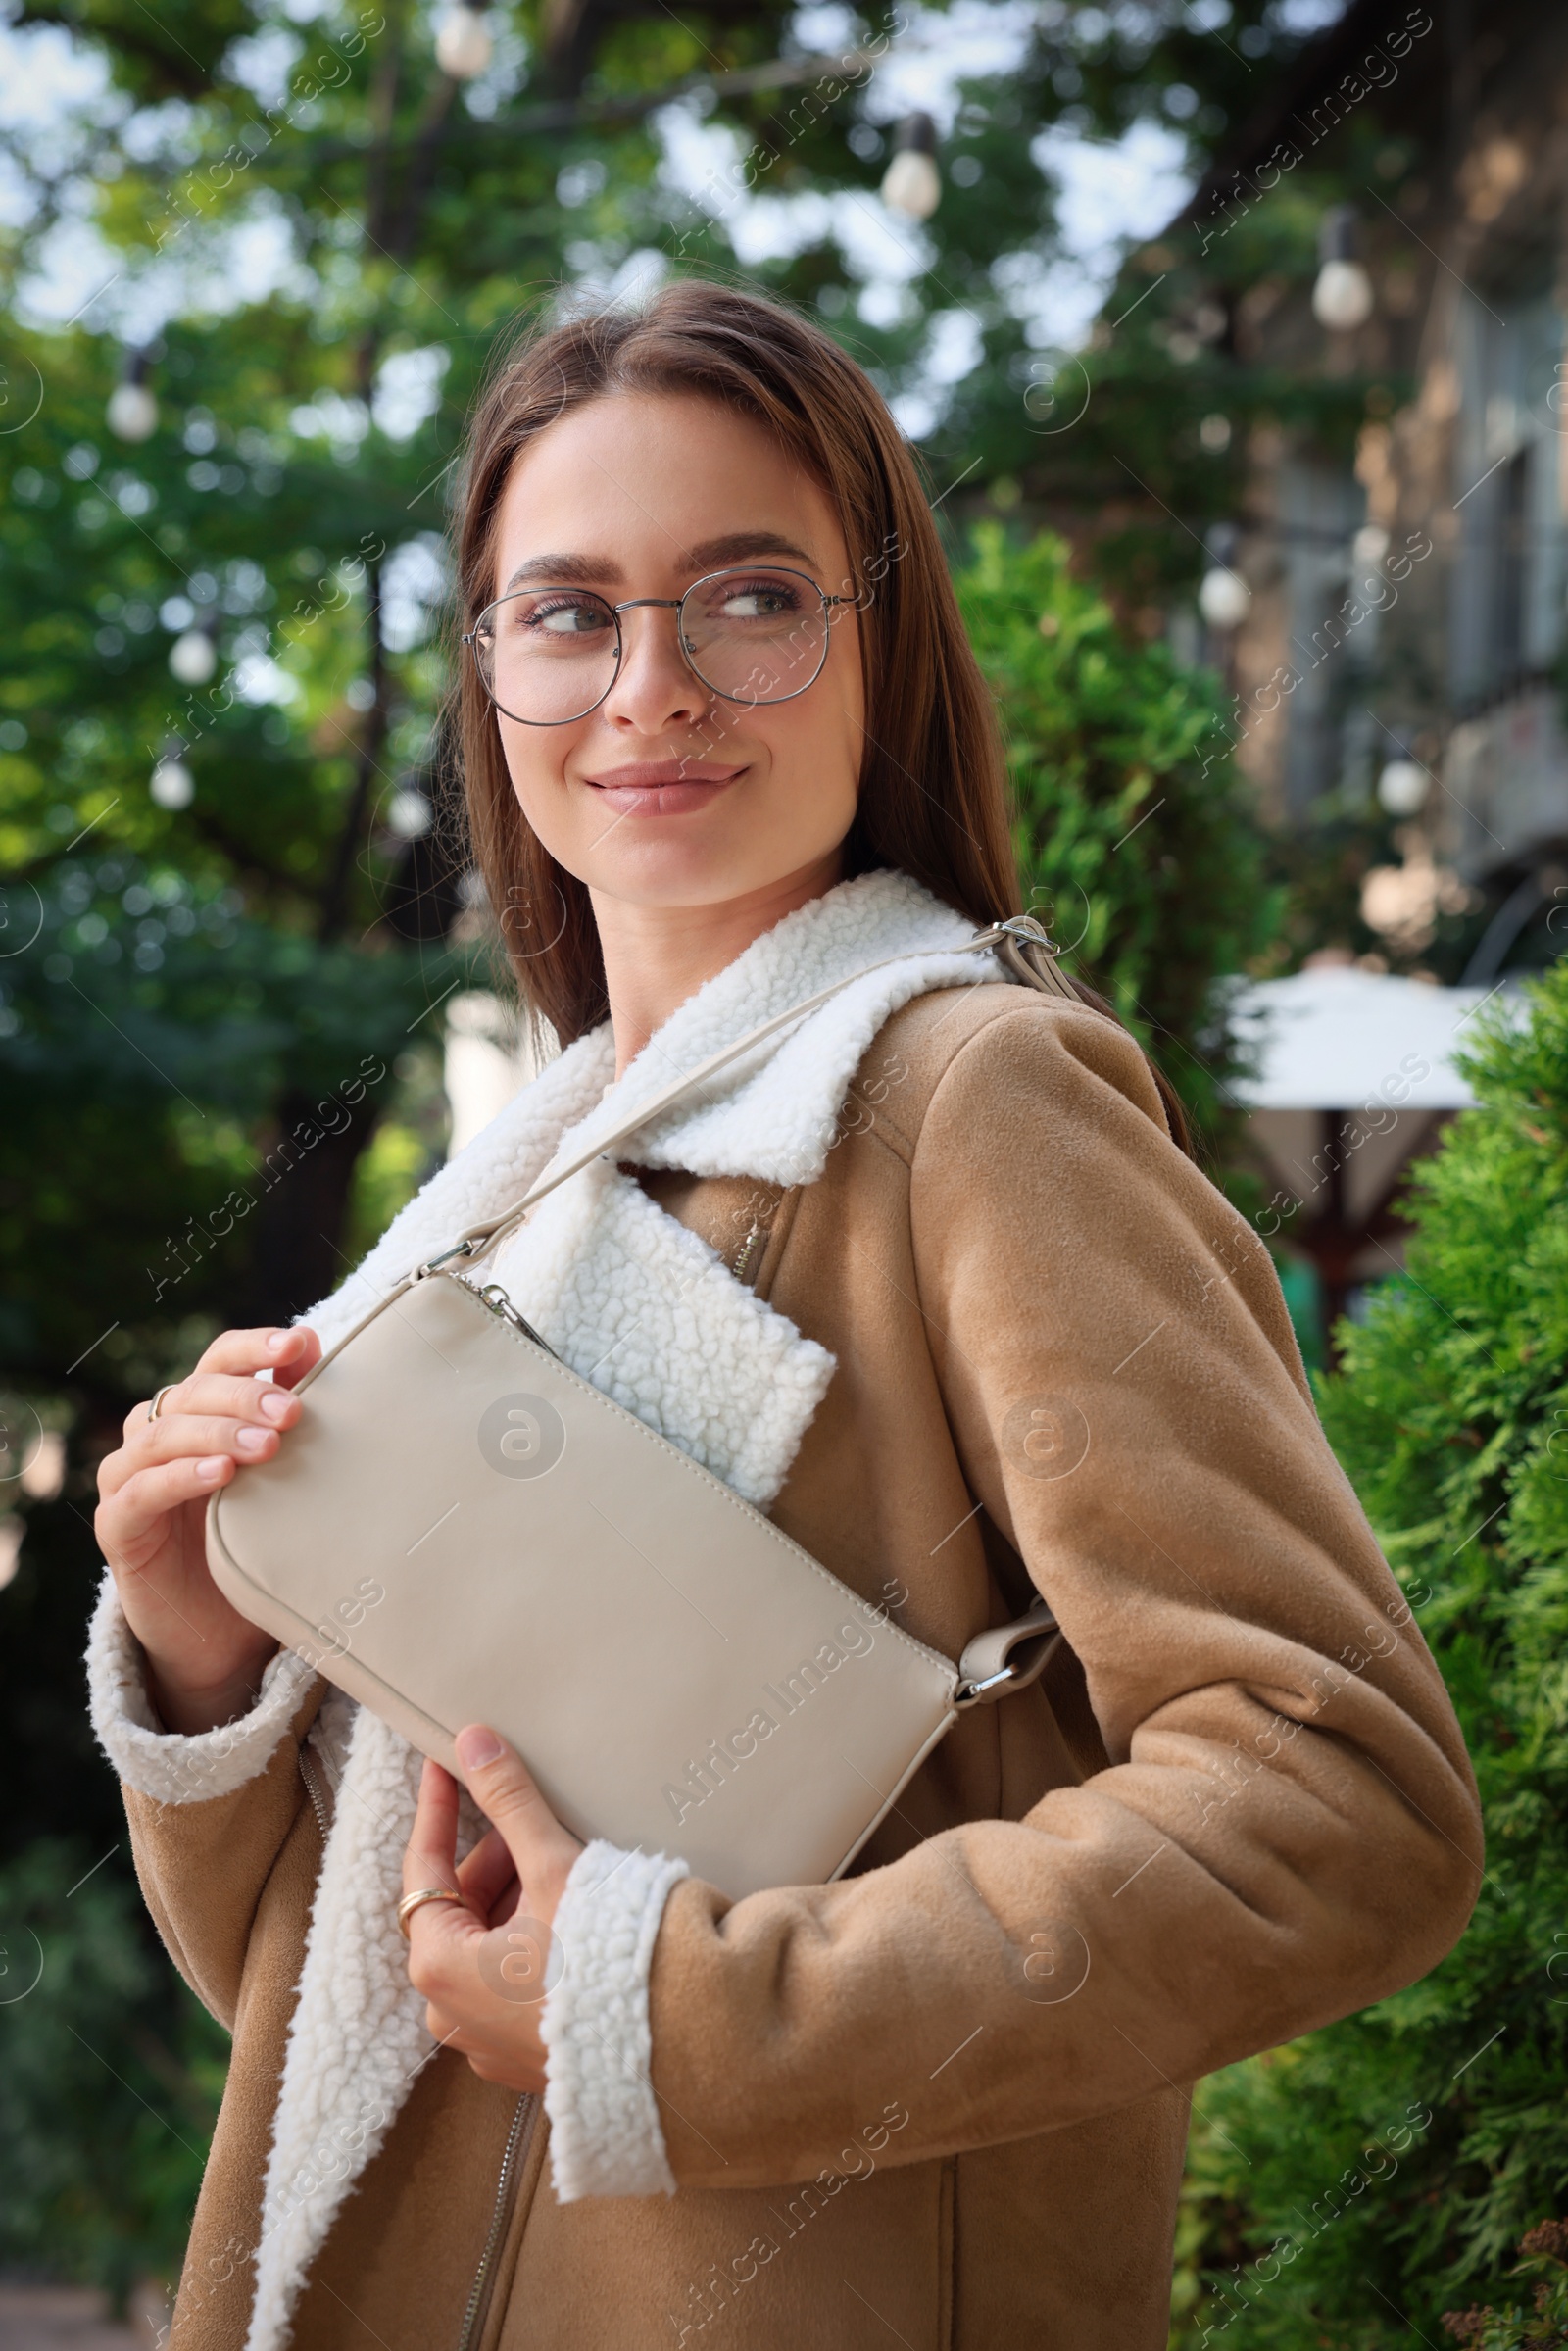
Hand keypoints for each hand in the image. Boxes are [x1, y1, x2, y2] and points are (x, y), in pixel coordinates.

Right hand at [95, 1325, 320, 1732]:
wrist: (219, 1631)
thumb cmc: (256, 1540)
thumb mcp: (281, 1476)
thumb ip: (287, 1415)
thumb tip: (314, 1347)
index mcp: (197, 1412)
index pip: (217, 1360)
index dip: (254, 1347)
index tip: (300, 1342)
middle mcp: (156, 1434)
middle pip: (192, 1392)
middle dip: (245, 1394)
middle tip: (293, 1412)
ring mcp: (130, 1478)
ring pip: (162, 1435)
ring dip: (217, 1433)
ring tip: (267, 1445)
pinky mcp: (116, 1526)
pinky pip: (141, 1491)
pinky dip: (180, 1477)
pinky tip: (221, 1476)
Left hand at [403, 1726, 584, 2094]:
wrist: (676, 2041)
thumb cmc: (605, 1959)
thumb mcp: (553, 1868)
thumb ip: (509, 1802)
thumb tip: (476, 1743)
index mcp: (440, 1967)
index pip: (425, 1868)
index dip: (439, 1810)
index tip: (446, 1768)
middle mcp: (450, 2014)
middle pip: (460, 1909)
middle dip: (495, 1860)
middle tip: (531, 1823)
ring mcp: (487, 2041)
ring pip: (487, 1945)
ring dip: (517, 1899)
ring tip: (564, 1868)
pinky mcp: (524, 2054)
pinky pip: (510, 1981)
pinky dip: (531, 1941)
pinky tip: (573, 1916)